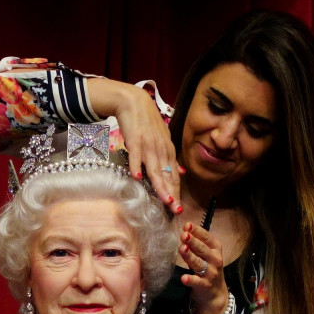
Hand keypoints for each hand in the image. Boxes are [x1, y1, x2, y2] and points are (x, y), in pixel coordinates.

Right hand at [85, 78, 182, 212]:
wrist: (134, 102)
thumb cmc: (147, 122)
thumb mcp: (162, 139)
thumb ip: (169, 158)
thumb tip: (179, 173)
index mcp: (168, 151)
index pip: (174, 176)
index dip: (176, 192)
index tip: (178, 208)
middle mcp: (161, 150)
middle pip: (167, 176)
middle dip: (172, 194)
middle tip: (176, 211)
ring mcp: (148, 146)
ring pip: (155, 169)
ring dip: (161, 186)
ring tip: (165, 201)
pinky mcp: (135, 140)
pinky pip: (135, 156)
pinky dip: (136, 166)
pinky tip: (137, 177)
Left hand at [179, 222, 229, 313]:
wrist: (216, 294)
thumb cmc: (208, 269)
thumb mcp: (207, 254)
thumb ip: (197, 244)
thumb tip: (184, 231)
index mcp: (216, 249)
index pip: (207, 238)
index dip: (197, 231)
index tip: (187, 225)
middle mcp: (215, 260)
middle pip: (202, 249)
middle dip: (193, 241)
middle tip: (184, 235)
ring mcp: (211, 273)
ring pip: (198, 263)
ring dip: (190, 256)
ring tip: (182, 249)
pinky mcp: (205, 285)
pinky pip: (197, 282)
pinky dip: (190, 280)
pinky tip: (184, 278)